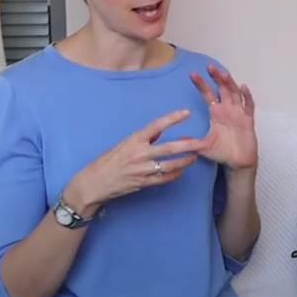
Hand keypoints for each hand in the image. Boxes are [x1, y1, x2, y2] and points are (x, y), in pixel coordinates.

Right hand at [66, 109, 211, 214]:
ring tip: (194, 157)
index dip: (172, 118)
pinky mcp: (142, 183)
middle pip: (169, 147)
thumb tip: (158, 132)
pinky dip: (174, 175)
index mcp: (133, 140)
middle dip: (189, 145)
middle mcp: (139, 154)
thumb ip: (141, 139)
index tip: (186, 112)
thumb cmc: (106, 162)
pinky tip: (181, 172)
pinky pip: (163, 178)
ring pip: (170, 165)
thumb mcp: (122, 145)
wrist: (93, 184)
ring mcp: (142, 170)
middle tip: (204, 142)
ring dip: (185, 161)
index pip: (156, 125)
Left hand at [190, 64, 257, 170]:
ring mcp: (238, 113)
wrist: (238, 163)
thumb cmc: (221, 152)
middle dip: (216, 78)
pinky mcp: (248, 119)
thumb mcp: (203, 147)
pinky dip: (247, 97)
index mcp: (216, 112)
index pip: (207, 94)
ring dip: (230, 83)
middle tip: (210, 67)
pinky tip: (244, 88)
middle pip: (222, 89)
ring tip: (224, 74)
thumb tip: (177, 138)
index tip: (192, 74)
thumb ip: (192, 141)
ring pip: (235, 94)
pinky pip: (249, 106)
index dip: (201, 84)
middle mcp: (227, 109)